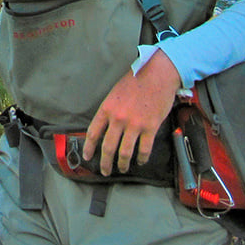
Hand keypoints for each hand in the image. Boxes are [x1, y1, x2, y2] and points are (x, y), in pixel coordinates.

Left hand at [82, 49, 180, 176]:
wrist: (157, 73)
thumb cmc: (136, 80)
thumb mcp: (115, 92)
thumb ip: (110, 110)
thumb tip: (105, 127)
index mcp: (107, 108)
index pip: (93, 132)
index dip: (88, 147)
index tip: (87, 156)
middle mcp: (118, 118)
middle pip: (107, 147)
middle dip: (105, 163)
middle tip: (105, 170)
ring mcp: (134, 124)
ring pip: (125, 153)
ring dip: (123, 164)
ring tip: (122, 169)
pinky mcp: (150, 127)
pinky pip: (144, 149)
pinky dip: (141, 158)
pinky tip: (140, 160)